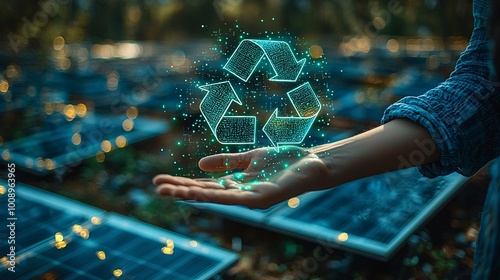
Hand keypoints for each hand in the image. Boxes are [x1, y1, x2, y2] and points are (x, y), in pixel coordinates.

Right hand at [153, 146, 330, 208]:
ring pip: (215, 198)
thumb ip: (227, 161)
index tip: (160, 180)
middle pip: (204, 193)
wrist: (311, 164)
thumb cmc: (283, 161)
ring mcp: (248, 198)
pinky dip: (215, 195)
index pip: (203, 185)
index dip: (182, 183)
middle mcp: (239, 193)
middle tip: (156, 188)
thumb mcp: (249, 158)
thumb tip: (200, 163)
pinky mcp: (260, 199)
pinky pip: (234, 198)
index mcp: (235, 184)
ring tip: (169, 191)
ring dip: (191, 195)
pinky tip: (199, 193)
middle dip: (179, 190)